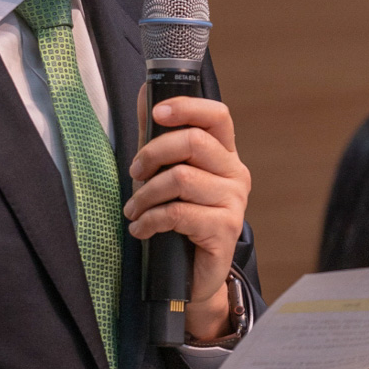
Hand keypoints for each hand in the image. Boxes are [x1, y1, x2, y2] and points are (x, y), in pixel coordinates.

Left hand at [125, 96, 249, 341]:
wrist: (194, 275)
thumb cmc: (181, 219)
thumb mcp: (167, 173)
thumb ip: (158, 137)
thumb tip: (145, 93)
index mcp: (225, 155)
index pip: (218, 116)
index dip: (187, 108)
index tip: (156, 112)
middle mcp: (235, 174)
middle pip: (194, 141)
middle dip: (152, 153)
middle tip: (134, 174)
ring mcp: (234, 202)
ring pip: (181, 179)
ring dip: (145, 195)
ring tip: (133, 210)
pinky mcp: (224, 229)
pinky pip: (178, 213)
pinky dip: (150, 220)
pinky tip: (140, 230)